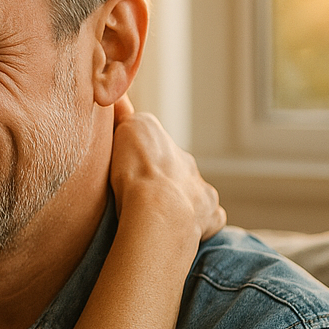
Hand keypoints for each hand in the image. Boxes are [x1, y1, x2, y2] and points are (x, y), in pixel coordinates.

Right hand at [110, 97, 224, 241]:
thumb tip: (118, 97)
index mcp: (167, 148)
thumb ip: (124, 115)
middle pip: (175, 170)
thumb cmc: (138, 173)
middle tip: (139, 197)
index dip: (142, 155)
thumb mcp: (126, 130)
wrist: (159, 211)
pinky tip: (185, 231)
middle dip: (162, 180)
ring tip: (157, 219)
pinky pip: (209, 218)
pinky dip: (200, 223)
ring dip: (180, 202)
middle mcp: (188, 165)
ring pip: (193, 193)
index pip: (155, 148)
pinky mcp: (210, 217)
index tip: (131, 165)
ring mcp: (202, 192)